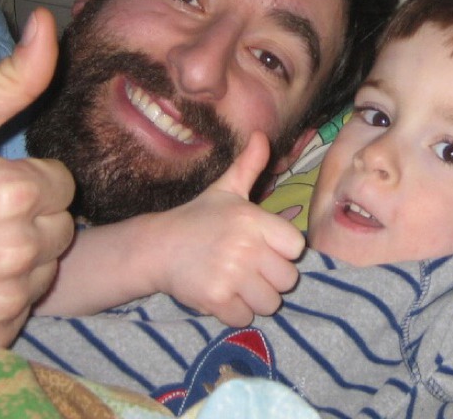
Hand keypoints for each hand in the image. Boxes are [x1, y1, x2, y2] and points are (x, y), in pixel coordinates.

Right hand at [0, 8, 74, 346]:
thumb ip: (13, 76)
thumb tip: (47, 23)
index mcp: (15, 190)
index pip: (62, 183)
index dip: (27, 180)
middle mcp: (16, 246)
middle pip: (60, 227)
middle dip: (29, 218)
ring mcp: (4, 295)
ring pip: (46, 267)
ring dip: (20, 258)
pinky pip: (25, 304)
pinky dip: (2, 295)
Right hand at [154, 132, 305, 326]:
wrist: (157, 247)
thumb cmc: (198, 218)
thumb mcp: (226, 189)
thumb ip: (249, 166)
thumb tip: (261, 135)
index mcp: (253, 219)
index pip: (296, 246)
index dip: (282, 250)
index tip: (264, 247)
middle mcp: (245, 247)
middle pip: (288, 279)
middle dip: (271, 278)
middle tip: (249, 269)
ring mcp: (231, 274)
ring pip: (270, 302)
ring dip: (256, 298)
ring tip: (238, 283)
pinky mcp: (216, 299)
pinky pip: (246, 317)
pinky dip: (237, 313)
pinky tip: (223, 296)